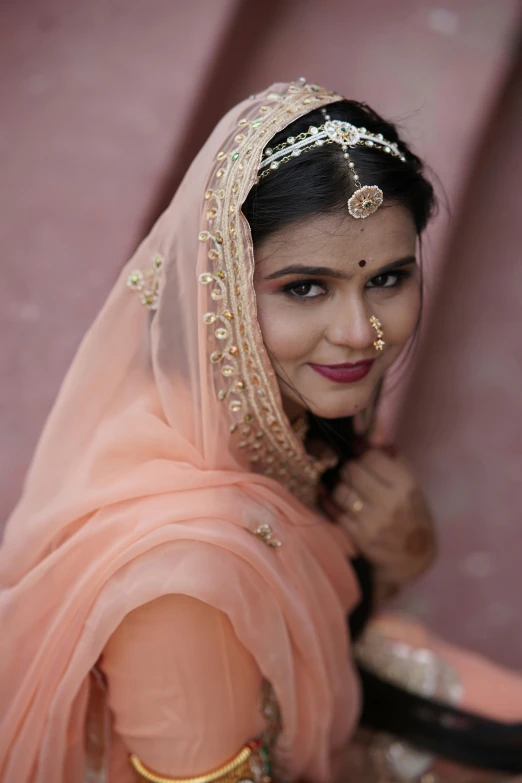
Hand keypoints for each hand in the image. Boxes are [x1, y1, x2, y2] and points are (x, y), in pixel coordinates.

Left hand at [326, 445, 435, 590]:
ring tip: (347, 490)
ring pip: (340, 490)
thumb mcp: (412, 486)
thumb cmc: (412, 516)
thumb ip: (393, 459)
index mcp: (406, 485)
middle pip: (352, 470)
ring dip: (340, 488)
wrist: (413, 558)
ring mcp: (374, 521)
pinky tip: (334, 501)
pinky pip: (334, 512)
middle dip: (348, 469)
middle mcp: (391, 502)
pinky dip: (330, 504)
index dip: (361, 452)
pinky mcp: (359, 537)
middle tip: (351, 474)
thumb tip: (368, 435)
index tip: (359, 454)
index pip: (370, 455)